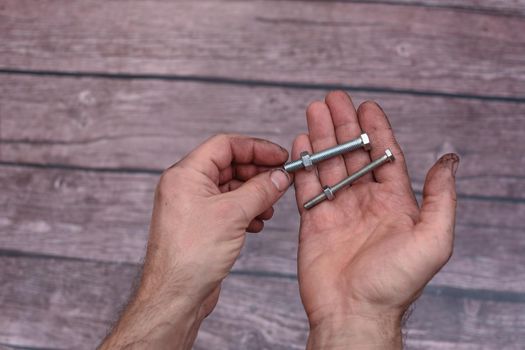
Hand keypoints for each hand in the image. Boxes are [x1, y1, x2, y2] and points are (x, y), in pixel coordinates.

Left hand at [100, 134, 290, 349]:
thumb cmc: (191, 256)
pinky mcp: (200, 224)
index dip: (256, 148)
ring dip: (254, 194)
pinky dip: (245, 211)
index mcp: (186, 174)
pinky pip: (227, 207)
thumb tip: (279, 177)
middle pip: (228, 165)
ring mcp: (192, 206)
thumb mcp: (233, 214)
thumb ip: (260, 190)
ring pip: (230, 188)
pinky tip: (257, 223)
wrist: (175, 296)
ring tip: (270, 207)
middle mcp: (186, 186)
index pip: (225, 145)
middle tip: (280, 181)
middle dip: (257, 173)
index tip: (279, 157)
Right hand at [293, 92, 457, 348]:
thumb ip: (441, 198)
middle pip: (353, 155)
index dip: (376, 129)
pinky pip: (308, 187)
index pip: (385, 156)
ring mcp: (338, 211)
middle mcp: (366, 203)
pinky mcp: (314, 222)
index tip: (367, 106)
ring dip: (321, 138)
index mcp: (395, 204)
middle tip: (333, 99)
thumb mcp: (432, 240)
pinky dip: (303, 165)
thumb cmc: (394, 284)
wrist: (353, 312)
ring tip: (314, 111)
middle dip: (343, 125)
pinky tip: (299, 143)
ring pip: (328, 165)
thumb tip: (448, 160)